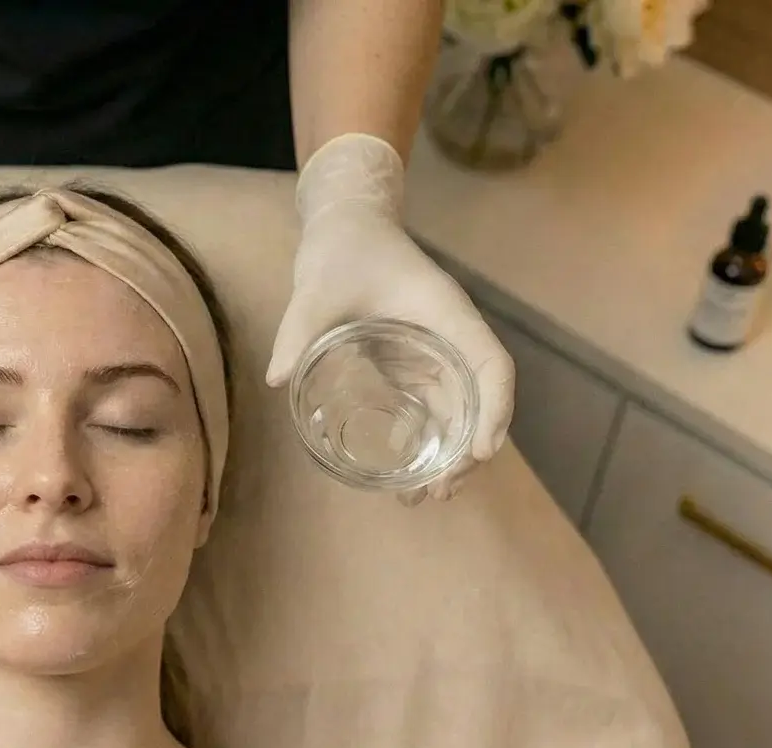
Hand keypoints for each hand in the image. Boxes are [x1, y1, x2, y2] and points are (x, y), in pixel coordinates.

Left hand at [269, 133, 515, 503]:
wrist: (345, 225)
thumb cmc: (342, 249)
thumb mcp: (318, 286)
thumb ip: (300, 328)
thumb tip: (277, 377)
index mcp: (446, 313)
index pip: (490, 364)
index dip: (494, 408)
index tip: (481, 451)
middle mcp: (449, 335)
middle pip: (478, 399)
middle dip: (468, 449)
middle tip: (441, 491)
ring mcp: (433, 350)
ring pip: (457, 410)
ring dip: (448, 454)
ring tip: (424, 497)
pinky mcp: (411, 361)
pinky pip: (429, 407)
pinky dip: (423, 439)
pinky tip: (403, 475)